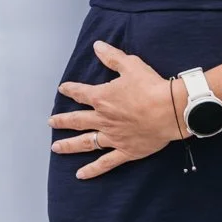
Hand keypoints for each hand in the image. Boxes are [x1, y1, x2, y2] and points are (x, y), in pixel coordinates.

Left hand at [51, 41, 181, 178]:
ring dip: (69, 145)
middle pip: (77, 120)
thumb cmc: (151, 86)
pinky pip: (105, 163)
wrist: (170, 110)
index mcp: (102, 98)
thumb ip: (112, 57)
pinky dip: (92, 170)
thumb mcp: (130, 65)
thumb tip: (97, 45)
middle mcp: (103, 119)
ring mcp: (112, 137)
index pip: (80, 93)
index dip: (70, 89)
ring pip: (85, 142)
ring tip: (56, 148)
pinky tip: (80, 175)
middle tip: (51, 122)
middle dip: (62, 120)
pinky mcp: (125, 151)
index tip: (63, 89)